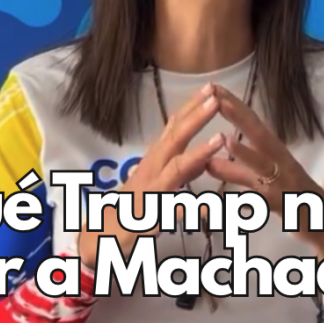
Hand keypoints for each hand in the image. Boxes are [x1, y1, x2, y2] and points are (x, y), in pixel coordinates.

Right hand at [78, 83, 224, 268]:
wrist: (103, 234)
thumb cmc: (134, 205)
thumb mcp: (158, 181)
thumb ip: (180, 168)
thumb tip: (204, 156)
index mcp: (155, 159)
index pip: (174, 127)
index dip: (191, 106)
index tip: (211, 87)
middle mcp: (152, 169)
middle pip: (175, 139)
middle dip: (196, 118)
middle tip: (216, 98)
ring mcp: (151, 190)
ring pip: (176, 169)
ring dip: (198, 153)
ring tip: (220, 139)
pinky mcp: (151, 216)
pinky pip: (175, 212)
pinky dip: (194, 209)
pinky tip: (213, 208)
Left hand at [205, 85, 323, 258]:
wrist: (323, 220)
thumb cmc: (290, 196)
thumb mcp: (262, 181)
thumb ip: (237, 171)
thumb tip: (209, 162)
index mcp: (275, 151)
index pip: (253, 122)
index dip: (234, 104)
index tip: (213, 86)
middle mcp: (280, 161)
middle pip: (258, 133)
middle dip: (237, 115)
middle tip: (216, 97)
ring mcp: (282, 182)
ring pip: (263, 165)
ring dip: (244, 152)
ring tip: (224, 139)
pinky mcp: (282, 205)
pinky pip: (266, 199)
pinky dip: (252, 196)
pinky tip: (239, 197)